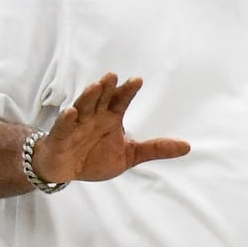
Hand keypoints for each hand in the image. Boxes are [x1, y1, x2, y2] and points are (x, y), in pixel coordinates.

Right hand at [30, 73, 189, 185]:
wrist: (66, 170)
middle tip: (113, 76)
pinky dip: (67, 119)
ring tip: (96, 86)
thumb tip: (187, 146)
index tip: (137, 80)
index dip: (127, 91)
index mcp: (111, 118)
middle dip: (106, 88)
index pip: (120, 101)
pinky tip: (71, 112)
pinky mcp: (60, 137)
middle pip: (101, 99)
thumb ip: (155, 149)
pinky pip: (63, 127)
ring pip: (83, 107)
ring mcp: (76, 125)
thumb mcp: (130, 156)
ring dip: (88, 97)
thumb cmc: (95, 158)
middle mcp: (94, 116)